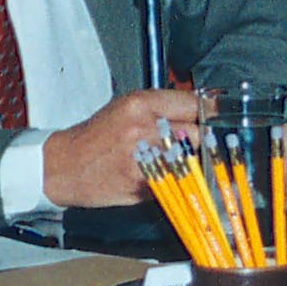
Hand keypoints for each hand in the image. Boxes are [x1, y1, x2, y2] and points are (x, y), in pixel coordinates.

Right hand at [40, 88, 203, 209]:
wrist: (63, 166)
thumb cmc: (94, 138)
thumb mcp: (124, 110)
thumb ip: (159, 110)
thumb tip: (199, 110)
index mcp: (139, 103)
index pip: (193, 102)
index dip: (212, 111)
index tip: (223, 116)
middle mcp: (144, 126)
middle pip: (198, 131)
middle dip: (203, 140)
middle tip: (199, 145)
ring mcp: (144, 155)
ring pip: (190, 158)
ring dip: (191, 163)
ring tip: (177, 164)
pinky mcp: (142, 181)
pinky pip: (174, 181)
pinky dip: (175, 183)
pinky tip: (163, 180)